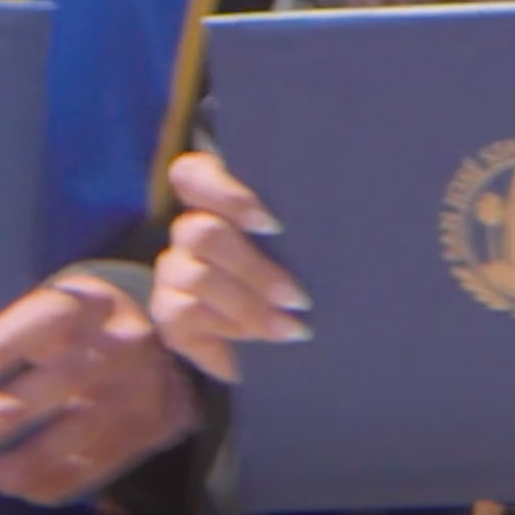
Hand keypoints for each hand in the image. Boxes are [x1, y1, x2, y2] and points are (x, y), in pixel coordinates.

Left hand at [0, 272, 195, 505]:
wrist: (162, 343)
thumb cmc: (79, 331)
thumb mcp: (56, 310)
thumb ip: (16, 334)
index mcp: (90, 303)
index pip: (52, 314)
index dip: (10, 338)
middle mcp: (123, 339)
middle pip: (73, 373)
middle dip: (22, 403)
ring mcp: (144, 383)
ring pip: (92, 422)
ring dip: (42, 455)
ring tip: (1, 476)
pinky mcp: (156, 421)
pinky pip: (110, 457)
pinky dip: (67, 478)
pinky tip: (33, 489)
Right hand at [150, 150, 310, 382]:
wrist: (294, 333)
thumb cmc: (311, 269)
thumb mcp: (312, 241)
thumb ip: (310, 219)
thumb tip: (345, 205)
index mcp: (220, 196)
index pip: (193, 174)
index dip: (227, 195)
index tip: (273, 224)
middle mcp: (190, 228)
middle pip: (200, 232)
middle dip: (253, 268)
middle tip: (299, 296)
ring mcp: (174, 270)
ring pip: (195, 277)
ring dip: (247, 305)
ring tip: (293, 327)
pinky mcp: (169, 313)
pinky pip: (182, 315)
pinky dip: (227, 328)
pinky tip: (262, 340)